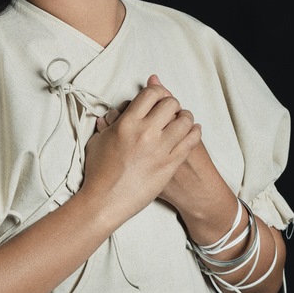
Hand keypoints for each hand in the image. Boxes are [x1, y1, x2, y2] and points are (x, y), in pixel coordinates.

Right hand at [81, 75, 200, 225]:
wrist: (106, 201)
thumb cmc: (98, 172)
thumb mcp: (98, 140)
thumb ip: (109, 123)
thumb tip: (114, 113)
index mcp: (127, 123)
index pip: (151, 93)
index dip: (157, 91)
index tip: (157, 96)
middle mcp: (146, 132)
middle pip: (171, 103)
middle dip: (172, 104)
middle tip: (170, 110)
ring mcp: (160, 149)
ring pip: (185, 120)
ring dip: (185, 117)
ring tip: (183, 120)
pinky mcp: (170, 164)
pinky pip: (191, 141)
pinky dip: (195, 132)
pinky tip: (193, 131)